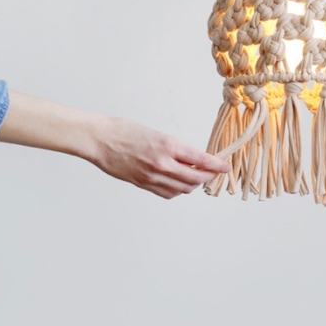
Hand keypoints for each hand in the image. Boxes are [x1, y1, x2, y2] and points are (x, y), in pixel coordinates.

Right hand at [91, 117, 229, 198]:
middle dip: (208, 176)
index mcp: (168, 146)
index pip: (202, 160)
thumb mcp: (157, 134)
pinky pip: (168, 193)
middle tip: (212, 172)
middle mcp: (163, 164)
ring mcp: (153, 177)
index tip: (225, 167)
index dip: (217, 165)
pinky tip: (179, 183)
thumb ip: (176, 148)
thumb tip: (193, 158)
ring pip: (184, 188)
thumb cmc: (124, 131)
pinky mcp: (144, 185)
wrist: (100, 140)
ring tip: (195, 176)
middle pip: (196, 178)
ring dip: (194, 184)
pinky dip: (178, 190)